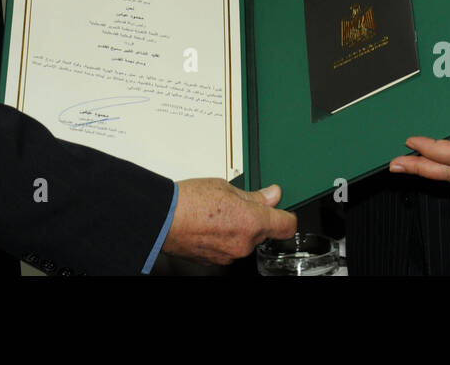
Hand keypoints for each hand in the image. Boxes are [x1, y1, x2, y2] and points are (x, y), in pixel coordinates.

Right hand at [162, 179, 296, 264]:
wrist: (162, 220)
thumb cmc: (189, 201)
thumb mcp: (226, 187)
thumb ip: (254, 195)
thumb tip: (273, 195)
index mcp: (252, 222)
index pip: (287, 225)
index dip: (286, 216)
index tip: (281, 210)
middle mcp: (244, 243)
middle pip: (263, 232)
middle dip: (254, 218)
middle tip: (236, 203)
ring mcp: (230, 255)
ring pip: (245, 241)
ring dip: (237, 229)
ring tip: (217, 213)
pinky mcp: (216, 261)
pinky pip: (229, 248)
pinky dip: (224, 238)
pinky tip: (209, 225)